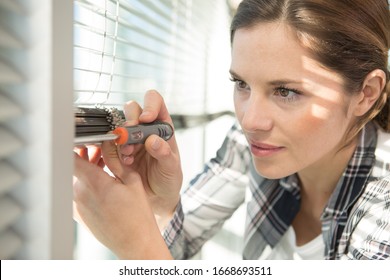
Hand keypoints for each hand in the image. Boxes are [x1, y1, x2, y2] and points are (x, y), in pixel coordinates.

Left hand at [73, 146, 171, 258]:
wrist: (135, 242)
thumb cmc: (137, 215)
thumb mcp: (132, 181)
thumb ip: (117, 160)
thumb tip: (109, 145)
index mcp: (94, 182)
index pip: (71, 156)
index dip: (75, 145)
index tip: (82, 141)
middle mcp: (81, 194)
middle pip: (76, 167)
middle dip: (87, 158)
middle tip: (103, 154)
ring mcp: (77, 206)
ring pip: (77, 181)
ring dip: (89, 173)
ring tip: (107, 172)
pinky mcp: (78, 215)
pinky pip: (78, 194)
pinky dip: (88, 188)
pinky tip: (104, 189)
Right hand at [113, 90, 182, 228]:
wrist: (156, 199)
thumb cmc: (168, 180)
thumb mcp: (171, 168)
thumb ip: (164, 154)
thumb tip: (153, 140)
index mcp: (162, 127)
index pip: (156, 102)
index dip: (149, 104)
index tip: (146, 119)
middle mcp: (145, 129)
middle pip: (133, 109)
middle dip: (130, 121)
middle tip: (131, 137)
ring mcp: (130, 140)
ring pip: (119, 125)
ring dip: (121, 138)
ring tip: (129, 155)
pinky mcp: (118, 152)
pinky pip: (110, 144)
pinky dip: (114, 152)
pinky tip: (124, 163)